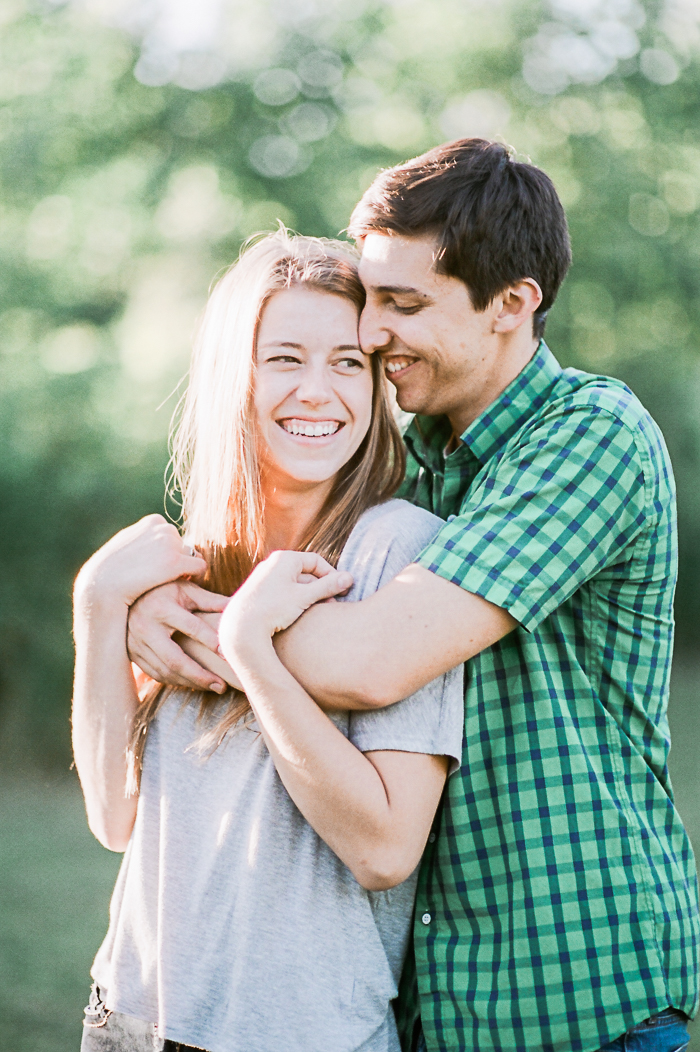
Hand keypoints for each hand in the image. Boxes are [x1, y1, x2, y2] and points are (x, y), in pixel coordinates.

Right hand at [75, 514, 204, 609]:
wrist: (102, 585)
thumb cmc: (109, 571)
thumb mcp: (124, 546)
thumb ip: (142, 539)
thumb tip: (156, 538)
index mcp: (152, 522)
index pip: (171, 536)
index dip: (168, 553)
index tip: (159, 569)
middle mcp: (164, 528)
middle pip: (183, 546)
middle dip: (177, 561)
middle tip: (166, 579)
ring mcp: (171, 543)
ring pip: (191, 557)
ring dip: (185, 570)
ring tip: (171, 585)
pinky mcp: (176, 561)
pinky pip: (200, 568)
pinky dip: (197, 578)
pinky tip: (183, 588)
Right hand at [128, 580, 229, 692]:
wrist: (127, 594)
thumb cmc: (165, 590)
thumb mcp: (186, 590)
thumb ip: (212, 601)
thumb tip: (239, 607)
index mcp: (161, 607)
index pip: (191, 628)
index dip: (212, 641)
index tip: (229, 654)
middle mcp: (145, 627)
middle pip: (175, 659)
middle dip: (200, 675)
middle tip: (221, 685)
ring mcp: (135, 643)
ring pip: (164, 671)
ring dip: (190, 682)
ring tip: (213, 686)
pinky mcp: (131, 654)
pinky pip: (155, 674)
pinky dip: (175, 681)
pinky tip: (193, 683)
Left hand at [218, 551, 352, 667]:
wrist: (240, 628)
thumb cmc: (273, 609)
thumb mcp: (305, 597)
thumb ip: (328, 586)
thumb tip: (350, 578)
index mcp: (284, 558)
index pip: (316, 561)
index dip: (331, 575)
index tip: (341, 591)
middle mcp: (272, 563)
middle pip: (306, 572)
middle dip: (320, 588)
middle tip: (331, 605)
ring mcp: (264, 578)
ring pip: (295, 584)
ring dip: (308, 596)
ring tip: (316, 612)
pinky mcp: (259, 592)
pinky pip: (283, 592)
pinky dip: (294, 601)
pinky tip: (298, 616)